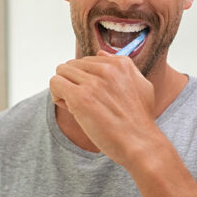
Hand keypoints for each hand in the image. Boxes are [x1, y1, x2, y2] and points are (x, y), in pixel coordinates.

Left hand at [50, 51, 157, 167]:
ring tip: (76, 106)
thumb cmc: (139, 120)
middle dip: (73, 82)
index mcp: (120, 63)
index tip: (94, 95)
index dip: (86, 78)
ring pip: (61, 72)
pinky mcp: (80, 97)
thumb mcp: (141, 85)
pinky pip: (55, 83)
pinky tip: (70, 108)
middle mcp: (106, 69)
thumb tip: (100, 53)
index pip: (87, 60)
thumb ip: (123, 66)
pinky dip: (57, 96)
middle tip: (84, 102)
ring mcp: (93, 82)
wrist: (141, 144)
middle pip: (72, 65)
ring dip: (64, 89)